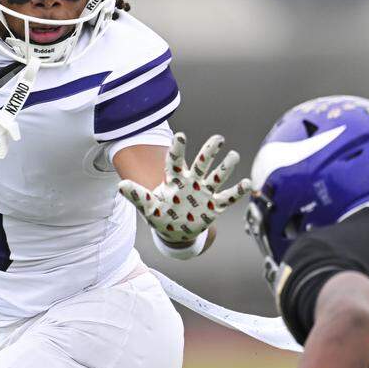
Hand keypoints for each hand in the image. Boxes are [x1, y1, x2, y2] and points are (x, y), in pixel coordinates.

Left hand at [118, 133, 252, 246]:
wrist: (175, 232)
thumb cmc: (161, 215)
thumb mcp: (148, 208)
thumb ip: (137, 196)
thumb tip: (121, 185)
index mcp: (174, 180)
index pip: (176, 161)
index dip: (178, 150)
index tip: (180, 136)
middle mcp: (192, 182)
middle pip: (202, 163)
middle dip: (209, 151)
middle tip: (218, 138)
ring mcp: (204, 193)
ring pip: (216, 177)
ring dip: (225, 167)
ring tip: (234, 155)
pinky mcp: (214, 206)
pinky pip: (227, 197)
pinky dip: (237, 192)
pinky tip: (247, 183)